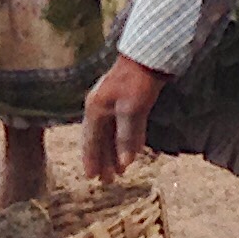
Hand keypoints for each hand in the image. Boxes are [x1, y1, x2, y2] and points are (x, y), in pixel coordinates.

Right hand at [80, 54, 165, 184]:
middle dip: (103, 160)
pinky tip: (130, 151)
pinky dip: (123, 141)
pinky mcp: (125, 101)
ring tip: (118, 171)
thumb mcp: (131, 109)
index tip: (91, 177)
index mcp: (95, 109)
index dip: (91, 159)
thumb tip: (124, 163)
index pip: (91, 140)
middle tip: (107, 180)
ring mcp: (111, 103)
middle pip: (98, 139)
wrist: (147, 56)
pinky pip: (120, 127)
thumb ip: (126, 136)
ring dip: (113, 153)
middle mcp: (99, 107)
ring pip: (109, 134)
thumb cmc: (137, 82)